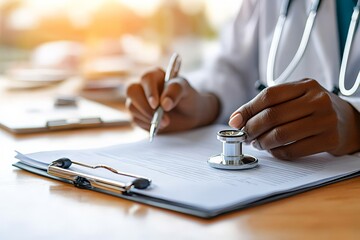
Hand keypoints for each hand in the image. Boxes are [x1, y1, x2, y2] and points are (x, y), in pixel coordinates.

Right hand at [126, 68, 218, 131]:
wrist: (189, 115)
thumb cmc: (187, 98)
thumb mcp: (186, 91)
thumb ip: (176, 91)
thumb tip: (164, 104)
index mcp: (155, 75)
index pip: (146, 79)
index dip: (150, 92)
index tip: (156, 105)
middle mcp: (143, 86)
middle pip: (132, 91)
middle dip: (144, 106)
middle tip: (158, 117)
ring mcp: (138, 100)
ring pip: (131, 106)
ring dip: (147, 117)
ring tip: (165, 122)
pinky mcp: (138, 114)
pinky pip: (136, 119)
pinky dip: (147, 124)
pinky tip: (159, 125)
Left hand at [228, 79, 359, 158]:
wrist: (349, 122)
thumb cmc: (314, 109)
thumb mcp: (296, 97)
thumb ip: (269, 104)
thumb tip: (236, 120)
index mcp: (306, 85)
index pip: (269, 95)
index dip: (248, 109)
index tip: (235, 121)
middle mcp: (318, 100)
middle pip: (273, 116)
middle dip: (252, 129)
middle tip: (245, 136)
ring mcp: (326, 120)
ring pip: (281, 135)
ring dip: (262, 142)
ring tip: (258, 143)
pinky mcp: (329, 140)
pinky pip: (293, 150)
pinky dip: (277, 153)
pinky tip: (273, 150)